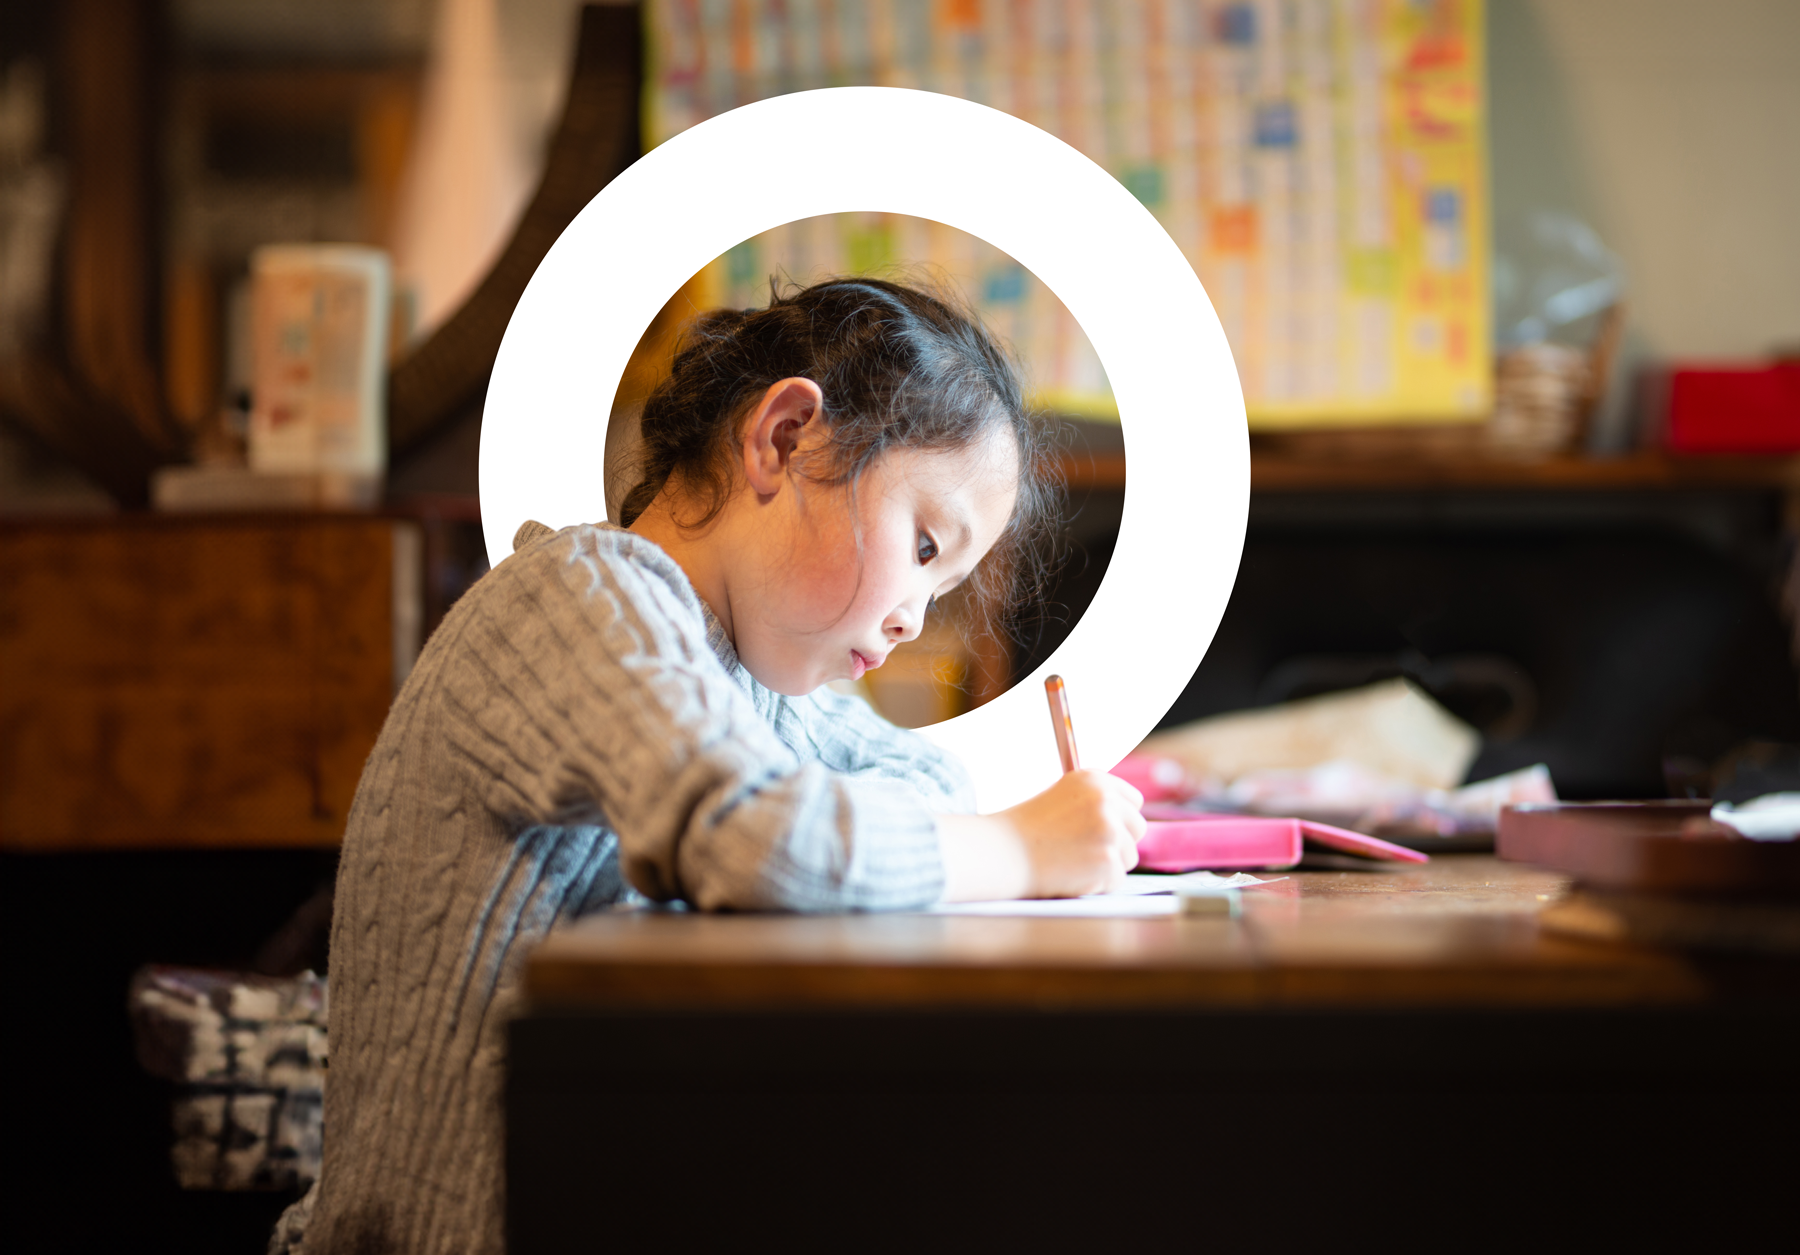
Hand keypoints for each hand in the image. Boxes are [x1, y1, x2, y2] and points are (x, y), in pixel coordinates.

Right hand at [937, 770, 1144, 901]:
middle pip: (1138, 828)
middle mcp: (1106, 801)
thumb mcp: (1063, 796)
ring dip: (1106, 865)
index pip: (1134, 801)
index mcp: (1095, 779)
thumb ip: (1096, 802)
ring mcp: (1109, 831)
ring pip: (1129, 856)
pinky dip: (1097, 884)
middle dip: (1118, 843)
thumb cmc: (1027, 829)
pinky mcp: (1108, 861)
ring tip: (1072, 860)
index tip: (1099, 829)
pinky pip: (1117, 880)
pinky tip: (1071, 875)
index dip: (1119, 819)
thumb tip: (1128, 819)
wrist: (1003, 853)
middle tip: (1084, 849)